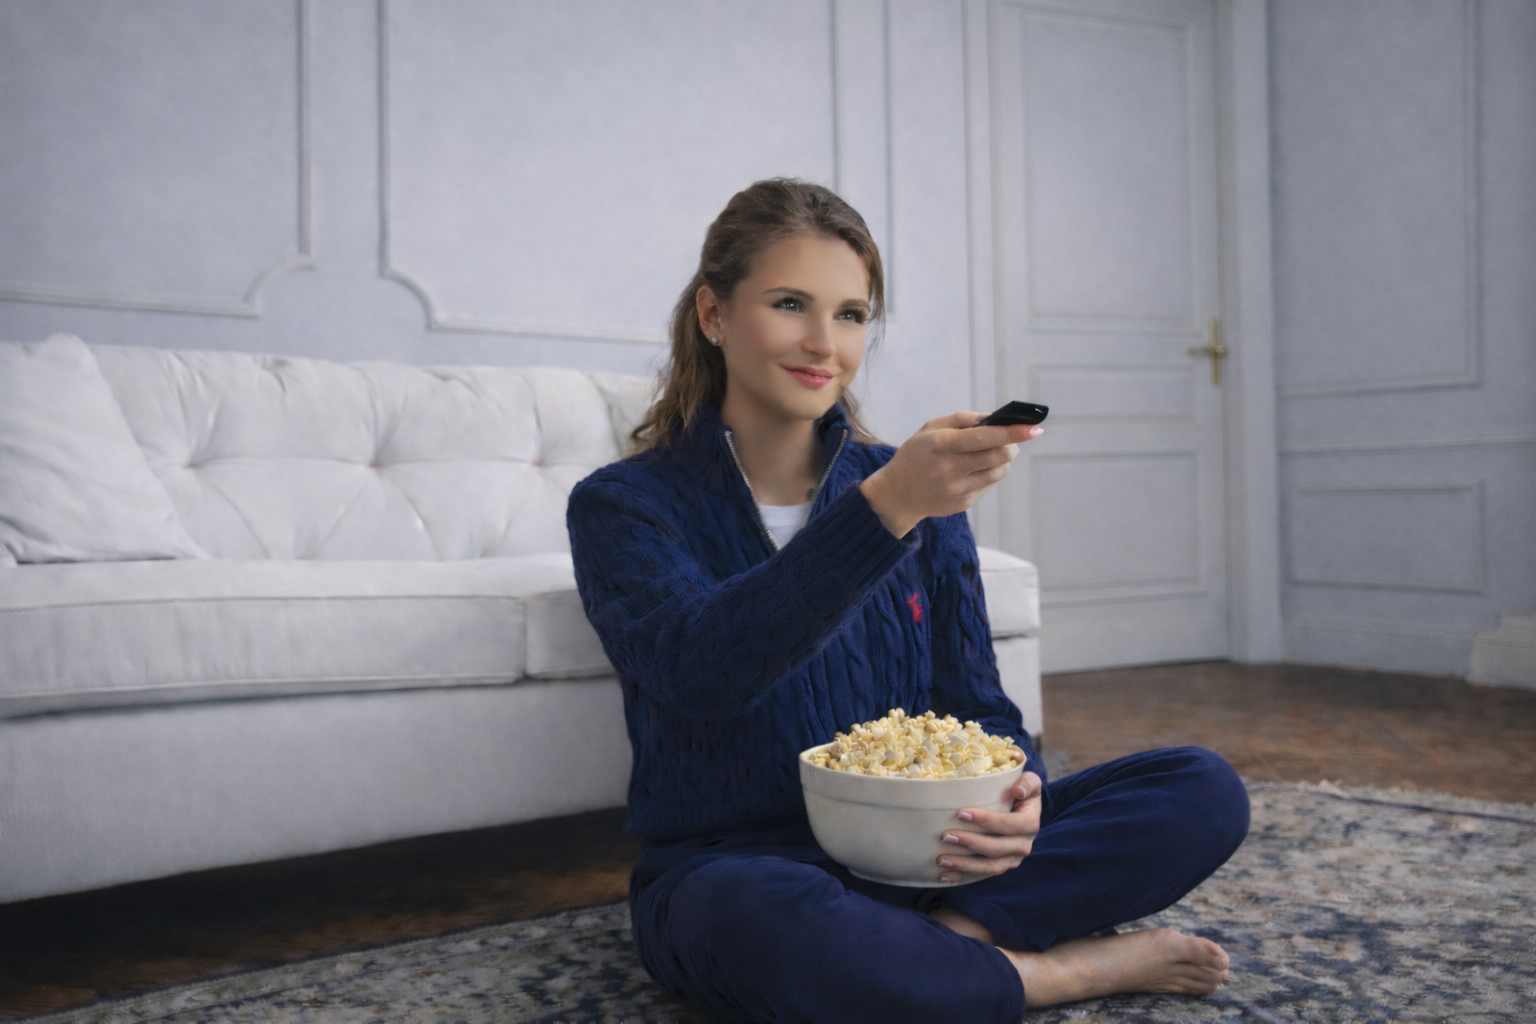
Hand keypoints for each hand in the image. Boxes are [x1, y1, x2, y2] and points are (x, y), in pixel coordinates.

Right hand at [859, 412, 1042, 537]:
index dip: (1013, 432)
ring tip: (986, 455)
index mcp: (941, 445)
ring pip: (999, 472)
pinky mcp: (963, 504)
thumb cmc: (917, 454)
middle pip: (999, 456)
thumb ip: (962, 419)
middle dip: (1011, 445)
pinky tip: (970, 472)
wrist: (897, 494)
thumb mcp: (930, 428)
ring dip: (1001, 460)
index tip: (1035, 428)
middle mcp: (949, 469)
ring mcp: (957, 490)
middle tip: (1010, 441)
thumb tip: (994, 418)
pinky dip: (987, 475)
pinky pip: (989, 485)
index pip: (984, 437)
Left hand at [936, 771, 1042, 883]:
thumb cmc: (1021, 793)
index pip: (1008, 824)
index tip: (960, 813)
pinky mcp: (1000, 866)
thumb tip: (1018, 790)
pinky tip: (944, 876)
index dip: (986, 820)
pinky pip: (981, 876)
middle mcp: (1023, 845)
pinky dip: (961, 877)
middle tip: (945, 836)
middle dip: (970, 843)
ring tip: (941, 859)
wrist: (1024, 812)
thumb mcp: (1030, 782)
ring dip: (964, 865)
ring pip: (989, 867)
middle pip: (996, 848)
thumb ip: (1028, 782)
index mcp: (1030, 824)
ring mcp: (1011, 859)